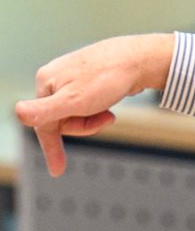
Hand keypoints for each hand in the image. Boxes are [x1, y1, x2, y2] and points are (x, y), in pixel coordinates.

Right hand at [13, 34, 174, 176]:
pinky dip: (99, 109)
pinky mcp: (90, 78)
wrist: (140, 59)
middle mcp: (55, 78)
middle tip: (106, 118)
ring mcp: (73, 77)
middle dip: (84, 126)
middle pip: (62, 119)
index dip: (51, 148)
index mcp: (45, 83)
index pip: (44, 124)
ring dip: (94, 118)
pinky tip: (110, 104)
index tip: (57, 171)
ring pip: (78, 112)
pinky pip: (89, 104)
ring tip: (110, 111)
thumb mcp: (74, 100)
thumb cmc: (107, 79)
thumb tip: (19, 113)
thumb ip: (46, 111)